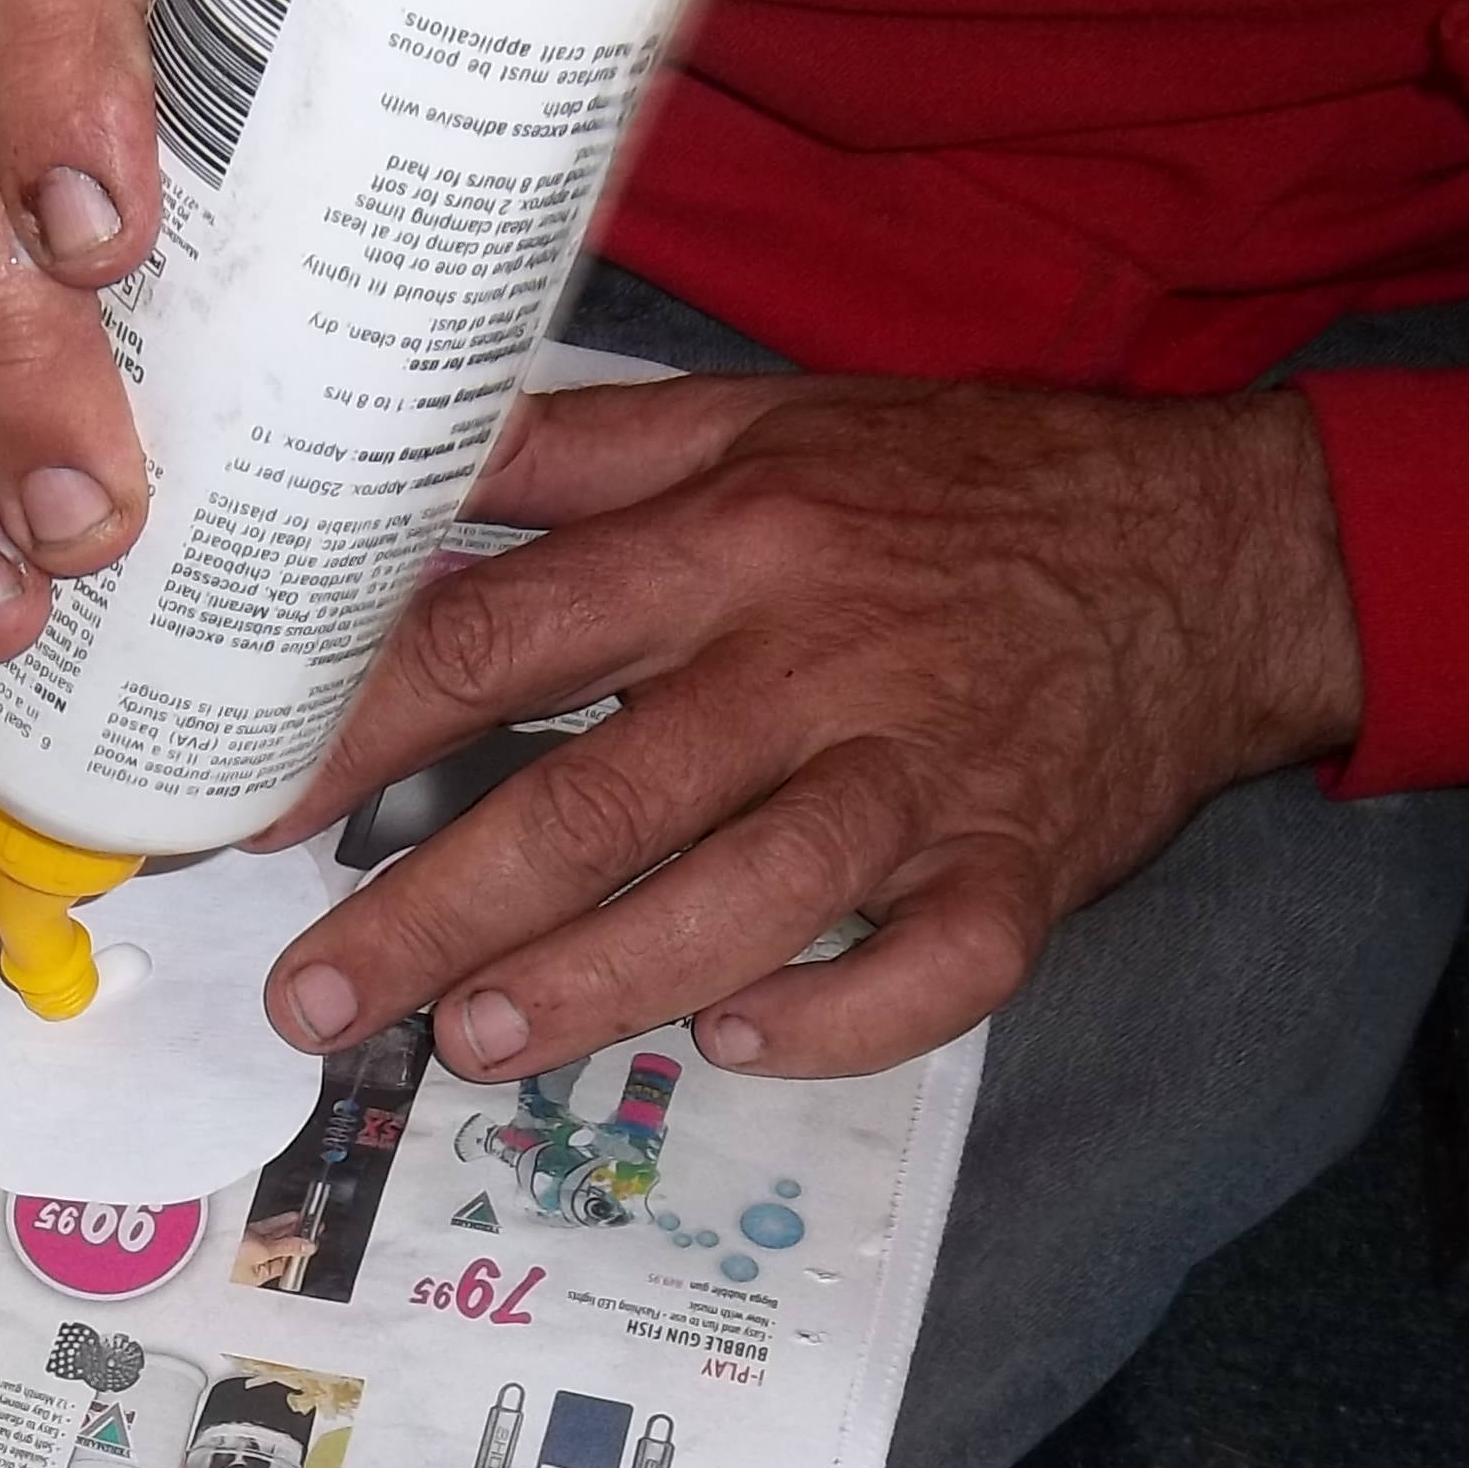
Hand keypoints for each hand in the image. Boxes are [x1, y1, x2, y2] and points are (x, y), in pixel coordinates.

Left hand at [257, 376, 1364, 1079]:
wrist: (1216, 545)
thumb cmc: (959, 485)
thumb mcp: (765, 419)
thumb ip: (577, 450)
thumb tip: (398, 458)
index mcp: (730, 544)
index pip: (502, 638)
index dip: (361, 733)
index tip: (252, 814)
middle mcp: (811, 663)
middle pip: (592, 802)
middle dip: (432, 913)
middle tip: (313, 999)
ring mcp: (924, 779)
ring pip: (741, 903)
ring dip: (596, 987)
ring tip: (474, 1045)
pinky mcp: (1024, 873)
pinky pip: (927, 975)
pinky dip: (832, 1023)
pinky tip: (735, 1048)